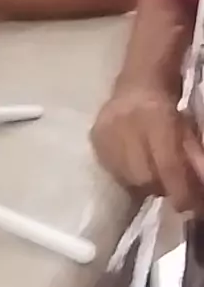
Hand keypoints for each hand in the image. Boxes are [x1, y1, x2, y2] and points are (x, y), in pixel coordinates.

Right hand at [91, 85, 203, 212]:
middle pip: (143, 176)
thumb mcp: (189, 129)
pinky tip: (134, 164)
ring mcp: (104, 130)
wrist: (139, 82)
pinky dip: (126, 174)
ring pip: (125, 177)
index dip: (180, 189)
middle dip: (160, 185)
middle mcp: (124, 122)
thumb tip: (202, 184)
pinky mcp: (94, 137)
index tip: (189, 204)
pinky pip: (111, 170)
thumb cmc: (170, 106)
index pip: (167, 164)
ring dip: (142, 182)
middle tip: (170, 182)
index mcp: (154, 115)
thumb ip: (195, 157)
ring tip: (152, 170)